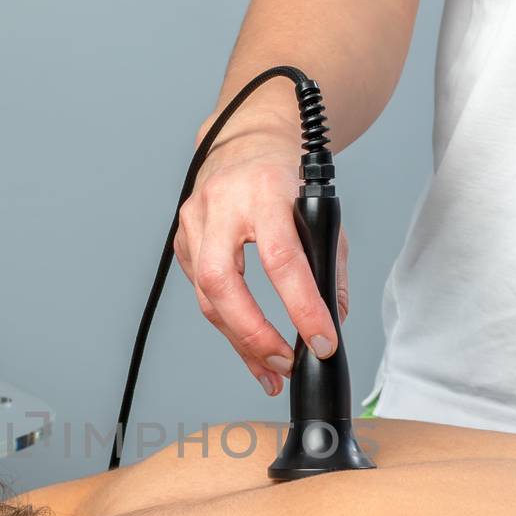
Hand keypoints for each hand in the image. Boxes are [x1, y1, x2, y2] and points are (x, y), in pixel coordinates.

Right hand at [174, 122, 349, 397]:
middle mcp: (220, 204)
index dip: (302, 306)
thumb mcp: (320, 212)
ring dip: (241, 341)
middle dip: (253, 333)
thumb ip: (328, 265)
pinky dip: (228, 325)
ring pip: (207, 297)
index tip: (322, 341)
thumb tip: (334, 318)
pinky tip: (249, 346)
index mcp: (264, 190)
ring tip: (271, 370)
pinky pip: (202, 295)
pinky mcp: (182, 242)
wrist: (244, 145)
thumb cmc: (284, 180)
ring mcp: (193, 223)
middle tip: (284, 363)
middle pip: (222, 282)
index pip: (281, 258)